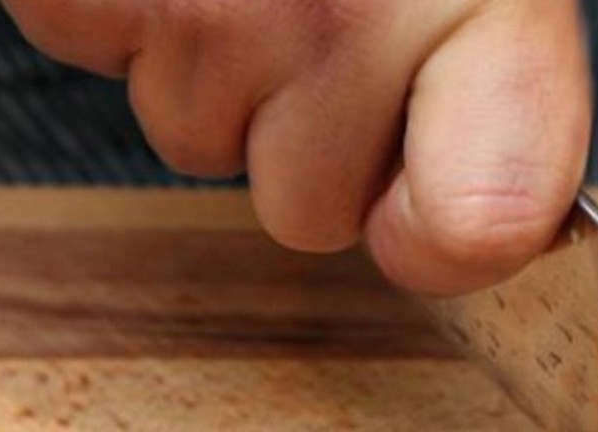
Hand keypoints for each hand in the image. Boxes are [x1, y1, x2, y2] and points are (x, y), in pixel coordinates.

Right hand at [1, 0, 591, 294]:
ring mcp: (194, 10)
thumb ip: (497, 72)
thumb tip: (473, 209)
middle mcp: (333, 15)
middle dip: (305, 133)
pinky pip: (100, 56)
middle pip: (304, 209)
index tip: (428, 219)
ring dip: (214, 62)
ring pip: (194, 141)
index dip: (445, 242)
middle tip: (313, 2)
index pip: (482, 215)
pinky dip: (124, 6)